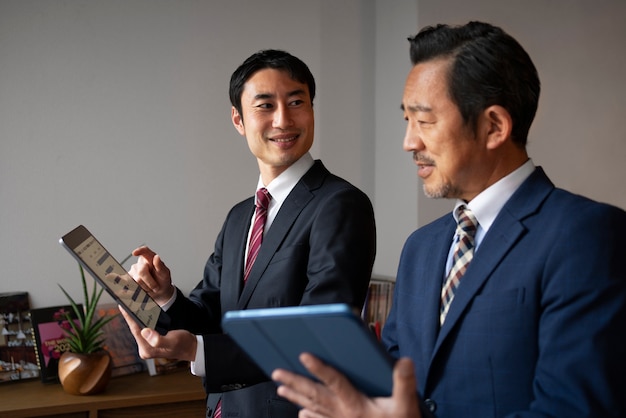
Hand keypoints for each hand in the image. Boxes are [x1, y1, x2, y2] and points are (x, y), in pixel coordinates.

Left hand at [119, 307, 196, 361]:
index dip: (129, 317)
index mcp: (147, 349)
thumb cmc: (184, 344)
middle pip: (135, 329)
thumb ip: (158, 339)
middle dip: (130, 316)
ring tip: (129, 306)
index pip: (135, 330)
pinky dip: (141, 321)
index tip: (122, 306)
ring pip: (139, 329)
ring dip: (135, 318)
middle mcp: (145, 349)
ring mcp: (147, 346)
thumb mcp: (173, 341)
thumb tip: (144, 331)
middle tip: (124, 303)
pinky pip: (143, 329)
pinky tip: (139, 314)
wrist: (191, 347)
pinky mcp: (150, 342)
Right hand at [129, 246, 174, 304]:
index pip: (145, 251)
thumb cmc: (163, 280)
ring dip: (145, 286)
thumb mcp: (165, 273)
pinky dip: (137, 289)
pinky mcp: (129, 280)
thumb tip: (156, 257)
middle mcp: (141, 264)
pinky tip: (142, 290)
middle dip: (149, 281)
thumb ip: (160, 266)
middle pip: (141, 271)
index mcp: (150, 258)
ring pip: (136, 280)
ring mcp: (134, 272)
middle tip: (155, 286)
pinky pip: (130, 285)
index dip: (139, 251)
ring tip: (150, 287)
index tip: (134, 253)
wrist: (159, 292)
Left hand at [272, 353, 420, 417]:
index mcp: (356, 404)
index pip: (334, 382)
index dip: (320, 368)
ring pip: (313, 408)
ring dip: (296, 398)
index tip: (304, 355)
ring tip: (281, 388)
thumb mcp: (406, 407)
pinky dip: (310, 417)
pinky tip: (301, 414)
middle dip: (295, 382)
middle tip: (277, 373)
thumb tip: (405, 361)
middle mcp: (343, 413)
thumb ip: (404, 384)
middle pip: (315, 395)